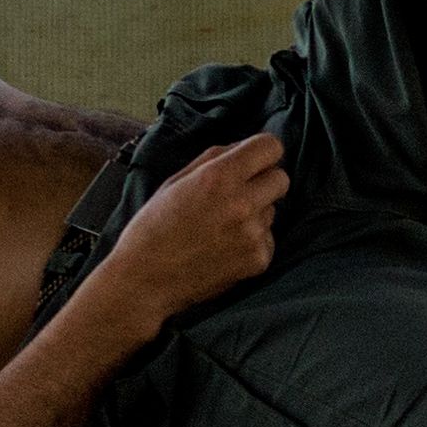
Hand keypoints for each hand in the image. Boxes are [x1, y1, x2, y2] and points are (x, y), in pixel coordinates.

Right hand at [85, 128, 288, 335]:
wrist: (144, 280)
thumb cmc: (154, 226)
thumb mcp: (177, 180)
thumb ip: (215, 157)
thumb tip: (245, 147)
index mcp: (219, 176)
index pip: (270, 147)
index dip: (262, 152)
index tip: (253, 161)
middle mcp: (241, 203)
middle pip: (282, 178)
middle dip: (264, 181)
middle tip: (238, 194)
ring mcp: (253, 234)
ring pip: (273, 210)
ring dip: (256, 212)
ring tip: (221, 226)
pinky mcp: (258, 260)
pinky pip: (268, 238)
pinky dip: (253, 241)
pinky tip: (224, 248)